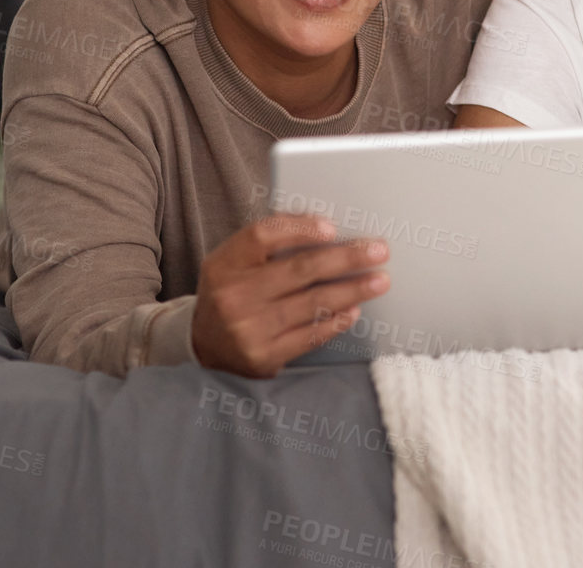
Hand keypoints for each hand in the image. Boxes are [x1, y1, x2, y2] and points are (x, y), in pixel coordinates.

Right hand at [190, 215, 389, 376]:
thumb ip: (269, 242)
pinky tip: (354, 309)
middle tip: (378, 251)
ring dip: (352, 290)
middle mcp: (234, 296)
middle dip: (345, 259)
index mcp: (225, 264)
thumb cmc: (231, 291)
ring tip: (379, 280)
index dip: (299, 229)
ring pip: (311, 304)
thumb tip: (322, 225)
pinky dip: (335, 321)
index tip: (332, 228)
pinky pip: (310, 336)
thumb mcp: (234, 260)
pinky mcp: (264, 357)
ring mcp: (249, 329)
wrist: (203, 344)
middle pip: (299, 270)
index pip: (262, 236)